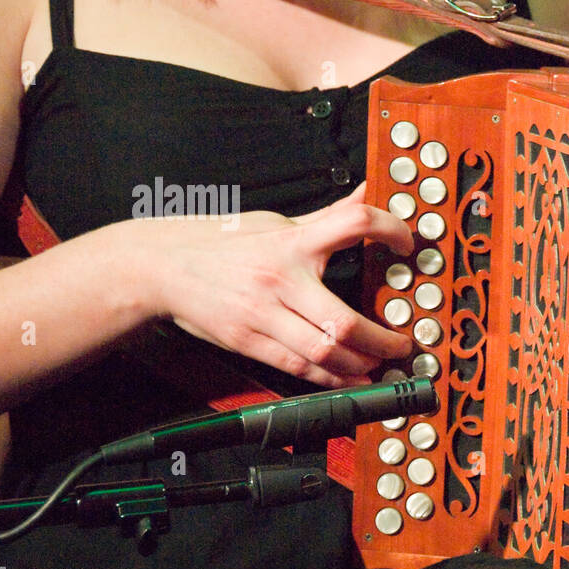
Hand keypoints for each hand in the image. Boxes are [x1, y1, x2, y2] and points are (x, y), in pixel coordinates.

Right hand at [138, 182, 413, 387]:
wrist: (160, 266)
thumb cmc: (220, 242)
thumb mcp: (274, 223)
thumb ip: (326, 215)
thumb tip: (365, 192)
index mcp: (292, 242)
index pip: (354, 224)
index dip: (391, 231)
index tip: (408, 245)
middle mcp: (280, 279)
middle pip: (344, 320)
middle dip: (383, 339)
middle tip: (402, 343)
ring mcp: (262, 314)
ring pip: (324, 351)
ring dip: (362, 364)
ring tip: (380, 364)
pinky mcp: (247, 341)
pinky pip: (297, 366)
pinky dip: (330, 377)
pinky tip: (349, 376)